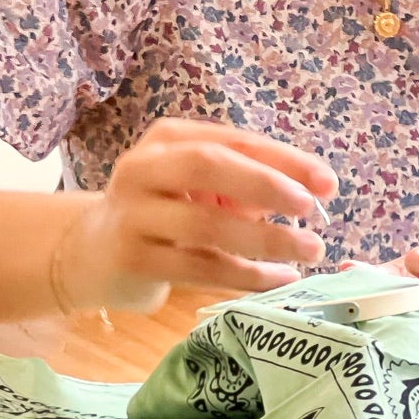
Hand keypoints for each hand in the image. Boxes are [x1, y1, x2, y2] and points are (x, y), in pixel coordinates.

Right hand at [58, 120, 337, 310]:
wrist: (90, 253)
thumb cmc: (163, 212)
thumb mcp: (200, 188)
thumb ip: (247, 183)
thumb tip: (313, 191)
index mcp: (168, 139)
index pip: (234, 141)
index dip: (285, 160)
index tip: (327, 183)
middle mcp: (144, 168)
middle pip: (209, 167)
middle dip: (267, 186)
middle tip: (310, 209)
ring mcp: (133, 215)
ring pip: (207, 225)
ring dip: (266, 241)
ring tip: (308, 250)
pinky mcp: (133, 260)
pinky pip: (200, 268)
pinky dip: (247, 275)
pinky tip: (279, 279)